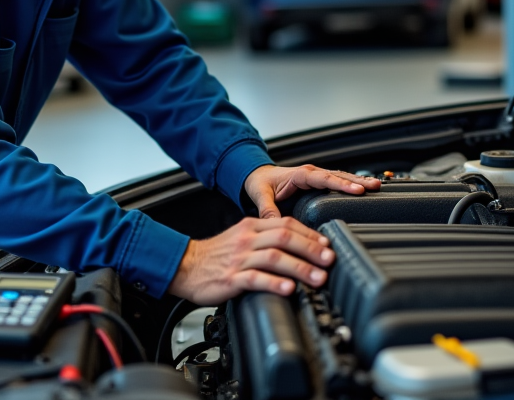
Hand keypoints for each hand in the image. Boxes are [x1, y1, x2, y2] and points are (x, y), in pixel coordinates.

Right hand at [166, 217, 334, 303]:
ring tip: (317, 277)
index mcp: (251, 226)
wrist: (184, 265)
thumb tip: (296, 243)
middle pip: (284, 237)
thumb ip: (265, 237)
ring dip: (300, 267)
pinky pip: (256, 278)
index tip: (327, 244)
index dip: (310, 234)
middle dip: (311, 249)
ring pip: (274, 258)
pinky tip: (288, 289)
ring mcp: (239, 258)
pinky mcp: (231, 278)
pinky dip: (274, 283)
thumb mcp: (241, 236)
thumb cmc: (216, 255)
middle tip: (329, 260)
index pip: (286, 224)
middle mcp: (247, 239)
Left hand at [243, 164, 380, 218]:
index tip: (357, 191)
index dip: (341, 185)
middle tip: (375, 187)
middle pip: (338, 176)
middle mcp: (311, 174)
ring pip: (341, 177)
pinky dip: (352, 185)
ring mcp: (316, 177)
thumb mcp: (260, 195)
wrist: (257, 176)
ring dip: (358, 182)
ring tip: (377, 186)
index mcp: (299, 175)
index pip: (324, 179)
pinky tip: (365, 190)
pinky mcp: (319, 183)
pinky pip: (338, 182)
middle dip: (357, 181)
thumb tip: (275, 223)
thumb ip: (267, 209)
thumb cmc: (260, 184)